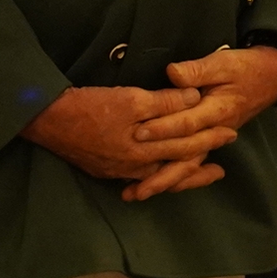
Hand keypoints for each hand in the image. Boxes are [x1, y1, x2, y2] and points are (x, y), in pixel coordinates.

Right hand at [20, 84, 209, 191]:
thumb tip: (194, 99)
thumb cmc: (89, 107)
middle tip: (221, 169)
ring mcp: (119, 172)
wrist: (47, 121)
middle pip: (175, 167)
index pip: (186, 145)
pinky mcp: (105, 169)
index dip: (208, 138)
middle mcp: (136, 168)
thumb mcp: (129, 99)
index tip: (229, 133)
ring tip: (197, 176)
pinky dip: (155, 178)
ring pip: (158, 177)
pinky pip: (139, 177)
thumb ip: (163, 103)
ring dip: (180, 176)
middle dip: (200, 165)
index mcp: (146, 151)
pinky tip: (157, 174)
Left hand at [120, 46, 276, 197]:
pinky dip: (173, 179)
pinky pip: (190, 166)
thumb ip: (197, 70)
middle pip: (186, 157)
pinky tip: (152, 187)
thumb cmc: (244, 69)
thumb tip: (173, 74)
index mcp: (216, 111)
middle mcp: (213, 132)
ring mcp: (211, 140)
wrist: (269, 79)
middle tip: (134, 182)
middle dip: (159, 171)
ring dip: (163, 182)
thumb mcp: (222, 63)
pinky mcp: (207, 142)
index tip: (139, 132)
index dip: (163, 128)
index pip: (187, 123)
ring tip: (136, 194)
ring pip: (187, 167)